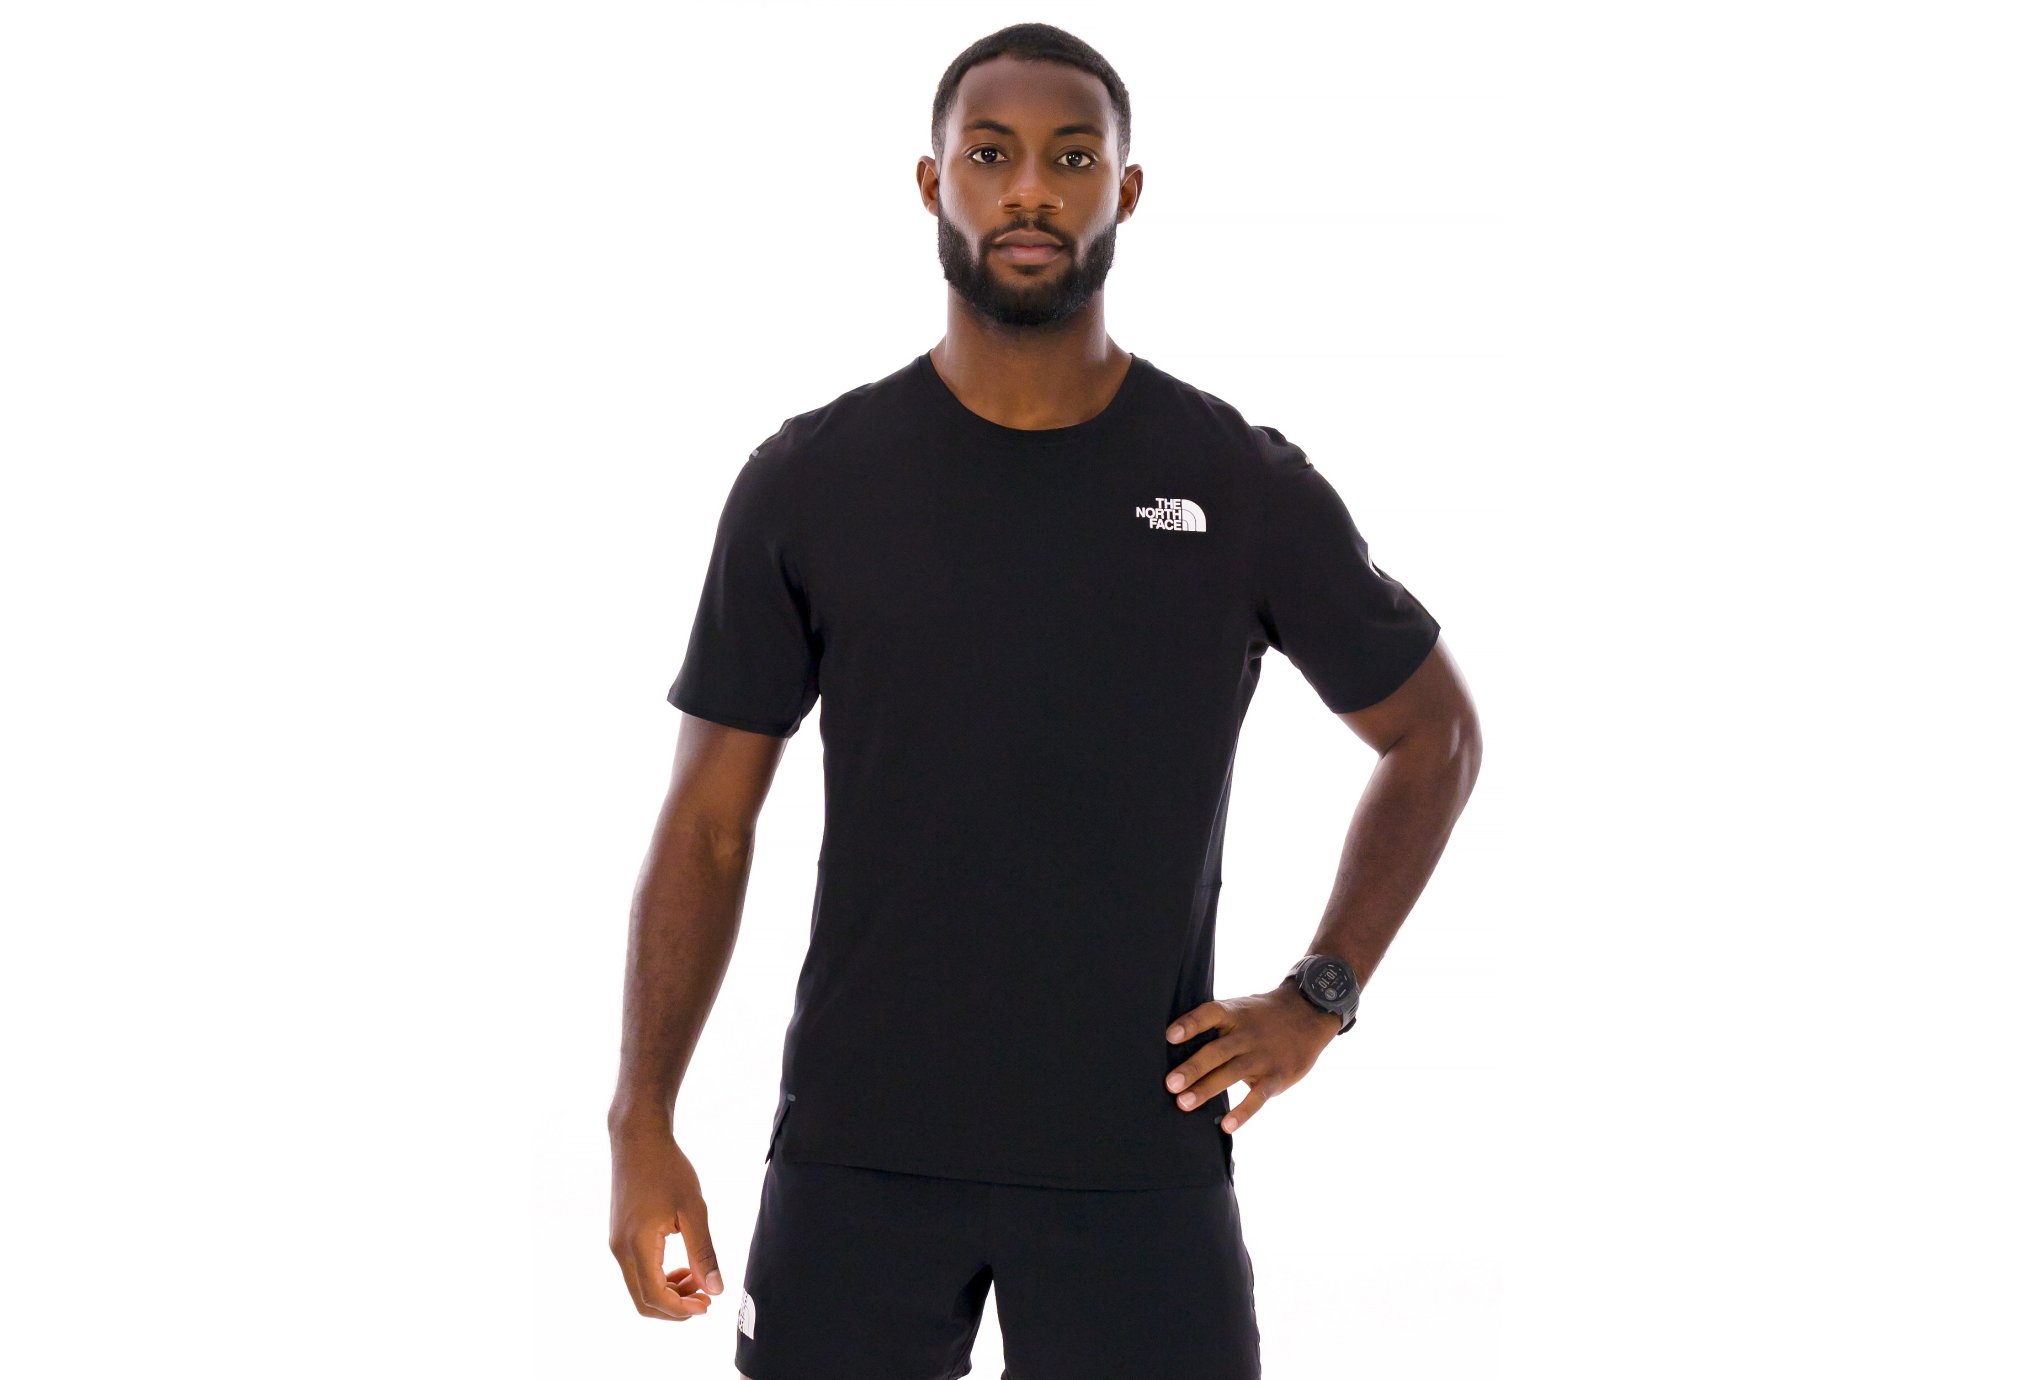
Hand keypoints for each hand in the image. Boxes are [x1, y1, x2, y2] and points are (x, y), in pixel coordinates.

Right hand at [608, 1125, 724, 1320]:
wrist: (638, 1140)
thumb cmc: (668, 1169)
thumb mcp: (693, 1210)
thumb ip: (703, 1252)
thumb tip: (715, 1289)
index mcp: (637, 1244)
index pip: (654, 1296)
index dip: (682, 1310)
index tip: (708, 1305)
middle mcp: (620, 1249)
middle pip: (643, 1300)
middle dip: (675, 1306)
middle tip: (705, 1297)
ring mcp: (617, 1244)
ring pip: (639, 1288)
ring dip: (669, 1292)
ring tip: (698, 1278)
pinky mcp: (619, 1237)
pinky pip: (637, 1271)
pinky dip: (659, 1277)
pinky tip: (682, 1266)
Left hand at [1163, 983, 1342, 1132]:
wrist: (1308, 1014)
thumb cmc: (1260, 1016)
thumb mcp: (1239, 1009)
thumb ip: (1213, 1026)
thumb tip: (1173, 1047)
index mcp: (1233, 1014)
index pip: (1209, 1015)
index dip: (1189, 1024)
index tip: (1169, 1036)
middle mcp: (1246, 1034)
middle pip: (1217, 1050)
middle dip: (1193, 1068)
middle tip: (1170, 1084)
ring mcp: (1262, 1056)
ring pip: (1232, 1073)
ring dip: (1206, 1089)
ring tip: (1184, 1104)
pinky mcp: (1277, 1076)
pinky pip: (1258, 1096)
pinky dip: (1243, 1112)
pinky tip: (1226, 1125)